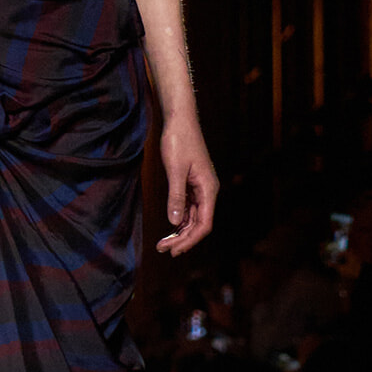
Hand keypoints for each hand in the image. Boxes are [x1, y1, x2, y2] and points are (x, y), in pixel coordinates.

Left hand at [156, 115, 217, 257]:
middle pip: (198, 224)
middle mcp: (208, 191)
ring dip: (180, 232)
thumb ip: (176, 197)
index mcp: (208, 189)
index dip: (190, 240)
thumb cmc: (179, 141)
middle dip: (182, 239)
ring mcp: (200, 188)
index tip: (174, 251)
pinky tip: (170, 229)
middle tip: (162, 250)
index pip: (204, 224)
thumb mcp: (175, 170)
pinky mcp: (192, 184)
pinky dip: (180, 220)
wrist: (179, 120)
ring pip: (193, 218)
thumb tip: (175, 222)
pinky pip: (188, 208)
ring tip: (163, 244)